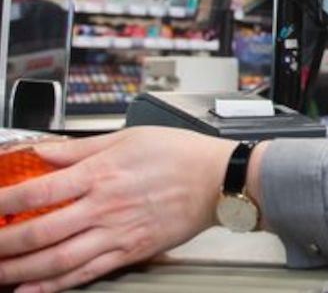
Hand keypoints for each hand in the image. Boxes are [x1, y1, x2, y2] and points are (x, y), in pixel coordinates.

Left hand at [0, 127, 236, 292]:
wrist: (219, 179)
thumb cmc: (180, 154)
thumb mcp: (129, 137)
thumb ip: (80, 147)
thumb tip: (43, 152)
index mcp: (102, 173)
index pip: (39, 190)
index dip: (5, 201)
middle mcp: (104, 206)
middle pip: (40, 231)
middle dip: (3, 243)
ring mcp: (116, 233)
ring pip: (56, 259)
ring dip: (19, 269)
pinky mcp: (130, 251)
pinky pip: (85, 273)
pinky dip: (53, 286)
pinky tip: (32, 289)